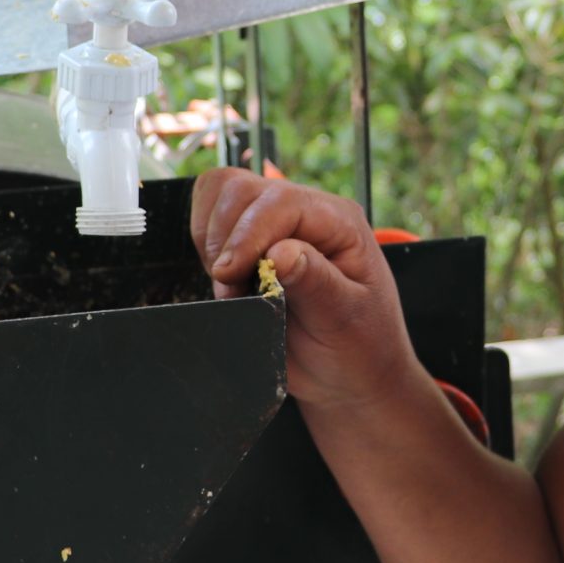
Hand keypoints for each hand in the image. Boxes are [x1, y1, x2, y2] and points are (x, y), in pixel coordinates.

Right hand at [189, 168, 417, 412]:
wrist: (349, 374)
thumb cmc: (359, 347)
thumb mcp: (345, 320)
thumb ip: (315, 282)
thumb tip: (280, 252)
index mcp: (339, 222)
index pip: (280, 201)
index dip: (247, 234)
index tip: (229, 276)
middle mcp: (307, 211)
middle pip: (241, 189)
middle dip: (224, 239)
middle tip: (232, 288)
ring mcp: (276, 221)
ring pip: (219, 193)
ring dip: (211, 241)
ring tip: (232, 286)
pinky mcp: (250, 237)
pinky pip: (210, 216)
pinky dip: (205, 244)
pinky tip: (228, 279)